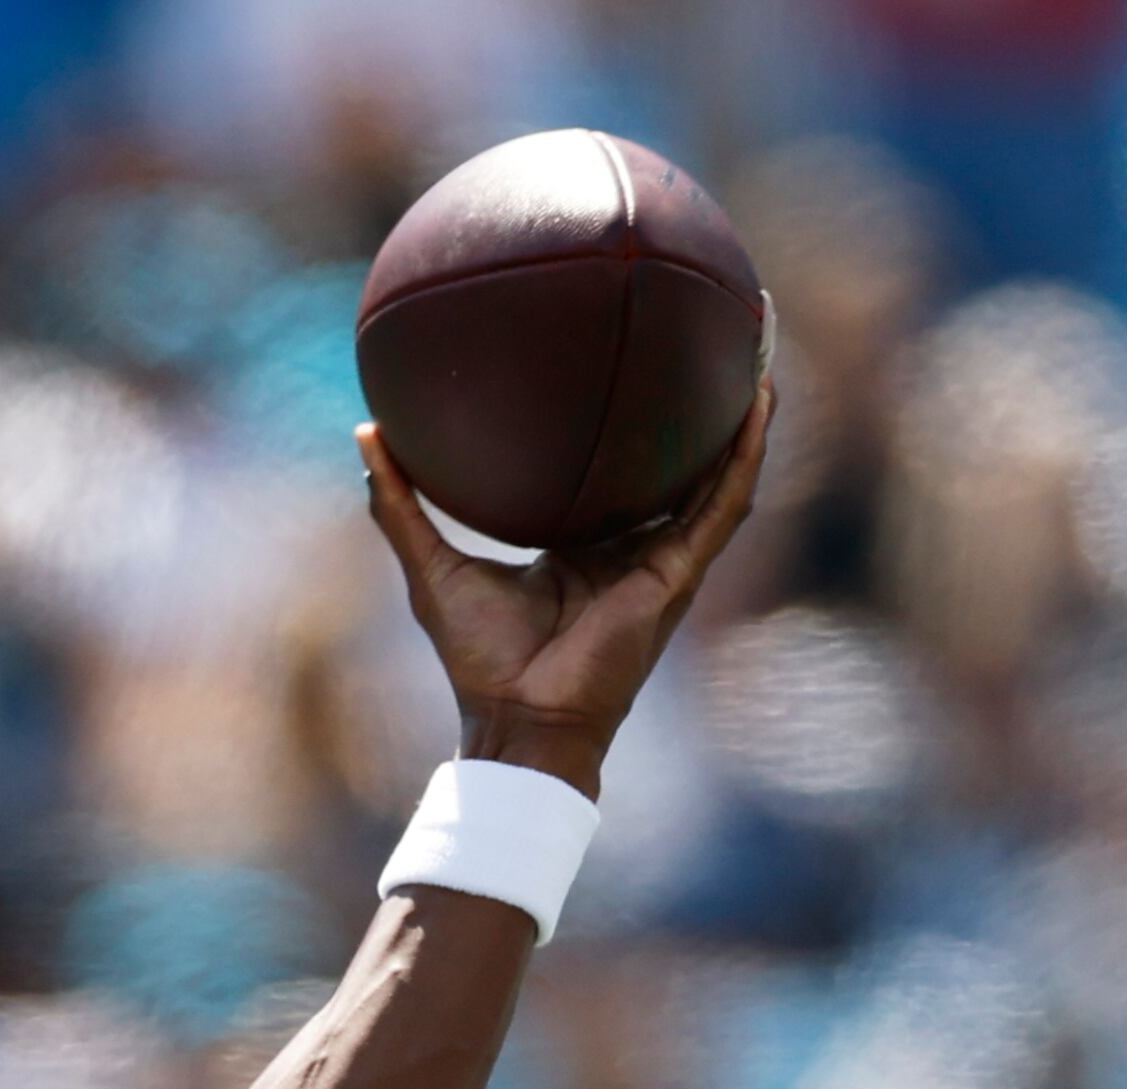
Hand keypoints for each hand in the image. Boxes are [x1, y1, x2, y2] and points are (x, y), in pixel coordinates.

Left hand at [357, 369, 772, 800]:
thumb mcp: (431, 564)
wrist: (517, 717)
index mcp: (580, 545)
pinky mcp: (679, 572)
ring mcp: (661, 558)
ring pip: (717, 474)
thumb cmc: (477, 657)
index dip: (623, 422)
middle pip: (674, 464)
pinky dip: (745, 454)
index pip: (611, 473)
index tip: (622, 359)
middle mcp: (628, 546)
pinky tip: (760, 404)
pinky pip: (724, 504)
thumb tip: (366, 433)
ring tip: (757, 348)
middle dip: (698, 405)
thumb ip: (400, 503)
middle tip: (710, 331)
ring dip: (743, 416)